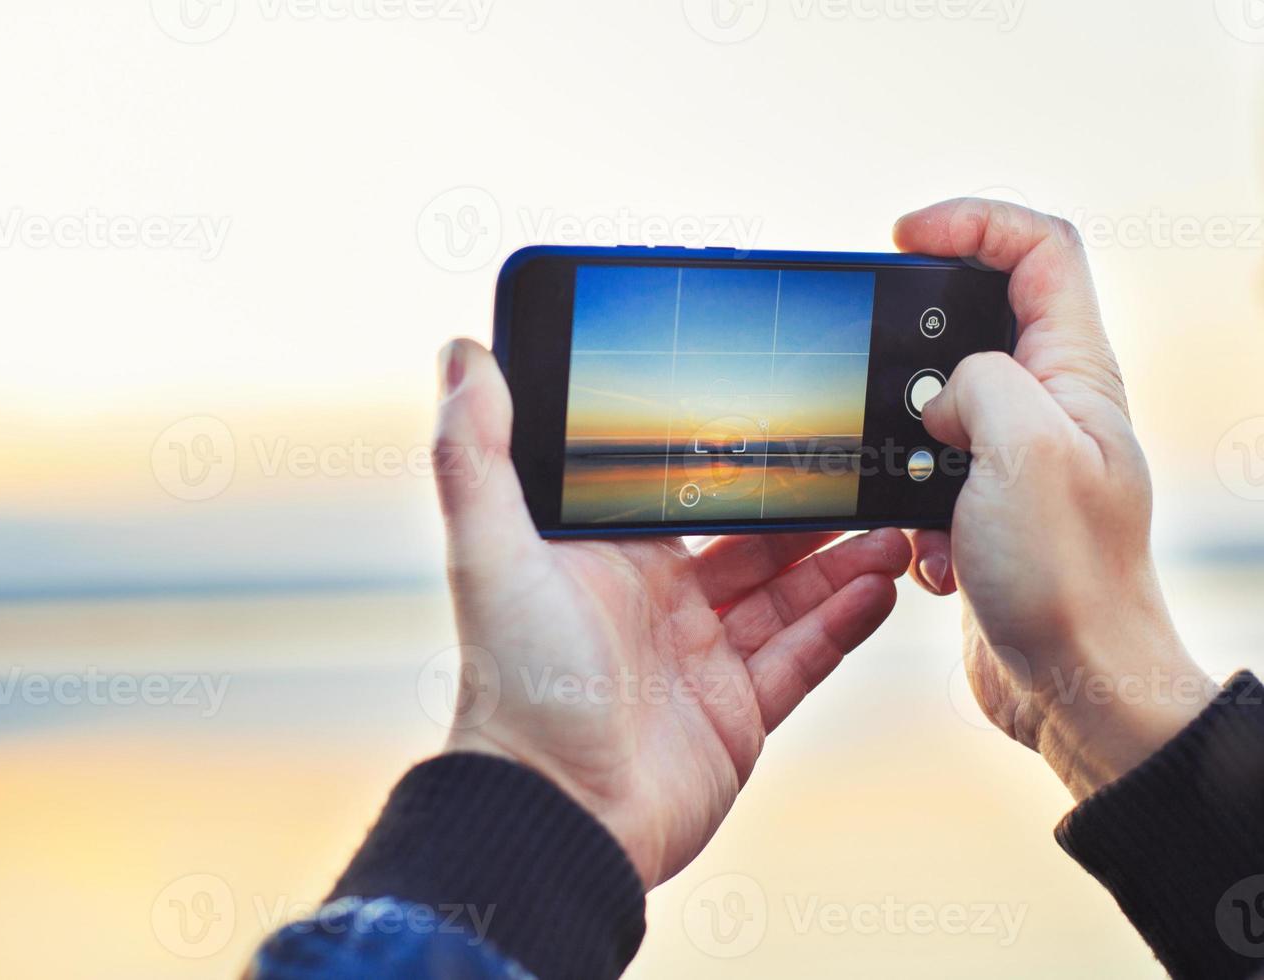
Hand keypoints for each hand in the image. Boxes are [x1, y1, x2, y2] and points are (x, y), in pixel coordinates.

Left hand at [431, 338, 909, 887]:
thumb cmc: (515, 681)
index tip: (786, 410)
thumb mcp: (490, 551)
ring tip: (893, 522)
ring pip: (786, 594)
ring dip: (840, 558)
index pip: (681, 487)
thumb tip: (463, 352)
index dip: (732, 455)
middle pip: (749, 538)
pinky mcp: (737, 714)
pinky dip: (844, 624)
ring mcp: (700, 659)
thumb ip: (478, 453)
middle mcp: (656, 602)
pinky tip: (882, 587)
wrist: (556, 816)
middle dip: (807, 503)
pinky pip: (803, 658)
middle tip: (862, 463)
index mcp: (605, 558)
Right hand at [896, 198, 1213, 799]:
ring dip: (904, 445)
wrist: (1074, 687)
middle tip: (882, 379)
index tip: (904, 236)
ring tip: (915, 492)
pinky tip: (927, 549)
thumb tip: (941, 395)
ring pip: (938, 404)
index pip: (1039, 249)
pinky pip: (922, 474)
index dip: (972, 222)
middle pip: (976, 317)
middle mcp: (1050, 406)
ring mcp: (1015, 457)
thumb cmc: (1069, 580)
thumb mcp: (1026, 454)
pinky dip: (905, 505)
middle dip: (914, 347)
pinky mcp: (982, 506)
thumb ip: (978, 384)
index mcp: (1075, 375)